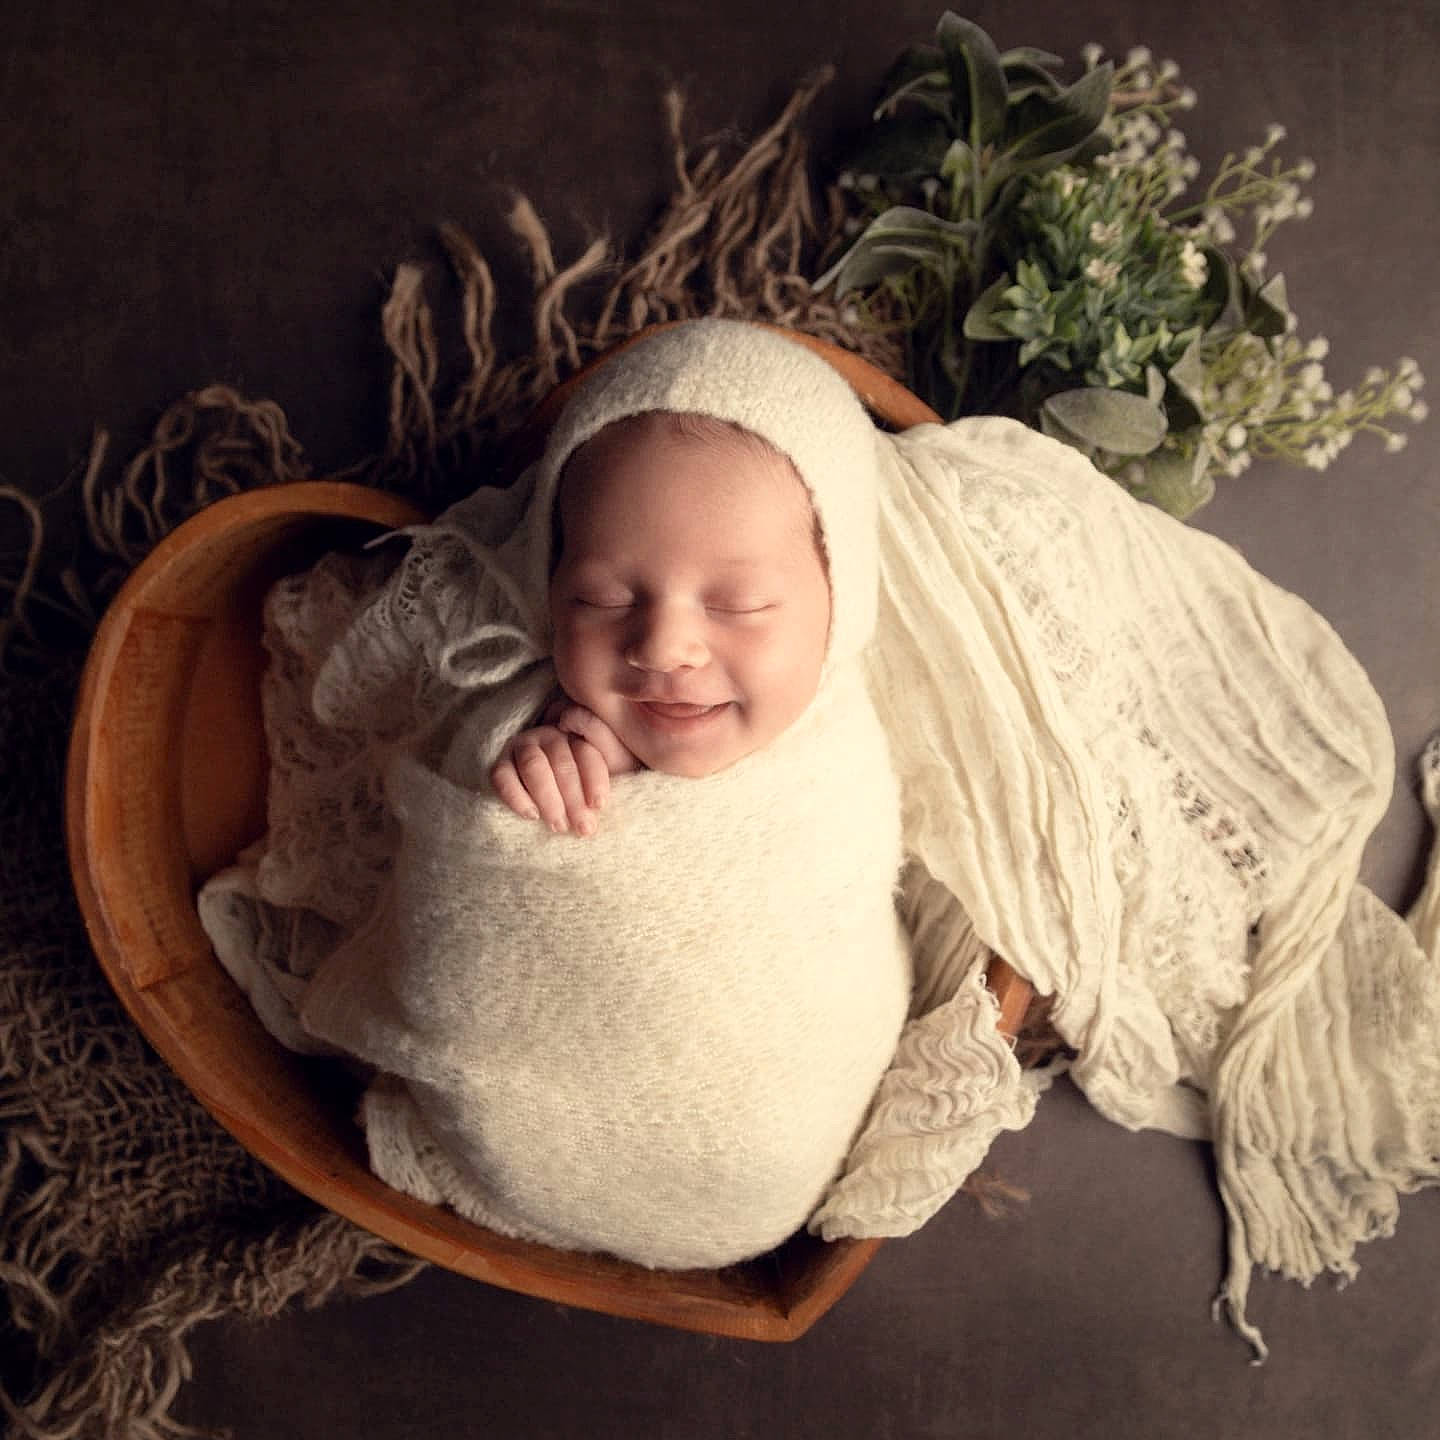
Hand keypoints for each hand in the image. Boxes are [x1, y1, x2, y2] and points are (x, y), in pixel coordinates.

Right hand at [489, 703, 637, 834]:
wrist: (533, 788)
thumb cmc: (573, 789)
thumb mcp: (591, 782)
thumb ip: (597, 787)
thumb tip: (600, 807)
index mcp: (577, 737)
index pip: (587, 754)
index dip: (595, 780)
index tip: (598, 806)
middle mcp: (549, 736)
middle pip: (562, 763)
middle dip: (574, 799)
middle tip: (582, 827)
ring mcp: (522, 746)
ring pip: (533, 766)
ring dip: (548, 798)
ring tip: (559, 825)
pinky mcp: (499, 761)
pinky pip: (502, 776)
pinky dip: (516, 796)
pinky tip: (532, 815)